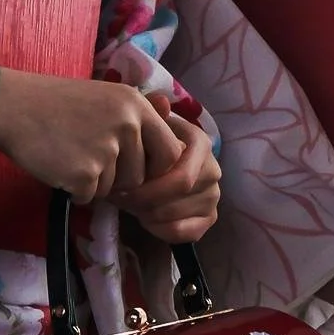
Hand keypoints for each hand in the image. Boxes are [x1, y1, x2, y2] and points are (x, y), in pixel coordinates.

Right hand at [0, 71, 183, 203]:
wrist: (13, 105)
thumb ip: (137, 122)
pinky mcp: (84, 173)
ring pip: (115, 188)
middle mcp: (127, 125)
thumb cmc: (58, 104)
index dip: (155, 168)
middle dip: (122, 179)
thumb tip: (173, 152)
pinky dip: (75, 190)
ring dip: (96, 183)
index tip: (137, 170)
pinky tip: (59, 166)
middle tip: (92, 161)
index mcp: (136, 105)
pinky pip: (90, 196)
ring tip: (72, 156)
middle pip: (142, 176)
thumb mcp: (106, 99)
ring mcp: (106, 149)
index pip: (170, 151)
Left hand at [114, 93, 220, 242]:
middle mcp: (213, 170)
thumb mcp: (144, 125)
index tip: (120, 183)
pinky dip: (160, 230)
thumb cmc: (146, 146)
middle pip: (179, 195)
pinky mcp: (209, 218)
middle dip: (144, 199)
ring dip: (146, 213)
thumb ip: (151, 113)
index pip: (180, 174)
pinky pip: (185, 233)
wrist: (150, 170)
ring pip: (176, 214)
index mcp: (201, 143)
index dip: (147, 183)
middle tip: (120, 198)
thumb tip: (160, 101)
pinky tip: (146, 220)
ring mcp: (213, 196)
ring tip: (129, 205)